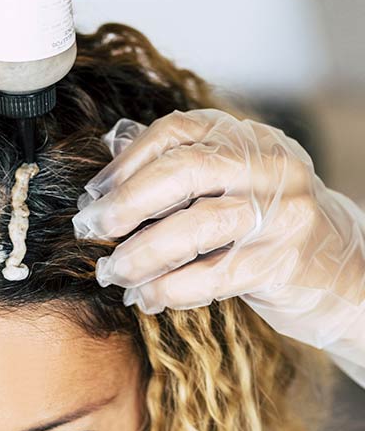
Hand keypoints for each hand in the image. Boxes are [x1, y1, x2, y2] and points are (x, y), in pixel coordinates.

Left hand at [71, 109, 364, 385]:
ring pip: (196, 227)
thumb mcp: (230, 185)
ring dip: (141, 254)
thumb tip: (108, 161)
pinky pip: (213, 276)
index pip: (177, 131)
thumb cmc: (266, 227)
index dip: (126, 162)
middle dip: (126, 204)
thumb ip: (178, 170)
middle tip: (90, 231)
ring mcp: (282, 214)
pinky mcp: (283, 263)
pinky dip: (169, 290)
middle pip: (184, 172)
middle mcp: (269, 166)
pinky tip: (145, 298)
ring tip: (112, 273)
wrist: (340, 270)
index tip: (93, 193)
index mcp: (248, 139)